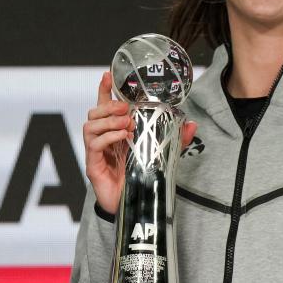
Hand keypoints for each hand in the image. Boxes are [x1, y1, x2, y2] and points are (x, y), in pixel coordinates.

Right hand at [83, 72, 196, 213]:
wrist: (135, 207)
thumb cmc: (142, 178)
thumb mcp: (162, 155)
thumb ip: (175, 140)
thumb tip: (192, 123)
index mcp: (115, 133)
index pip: (104, 107)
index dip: (104, 90)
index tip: (108, 74)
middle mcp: (103, 140)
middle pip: (94, 112)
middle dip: (109, 105)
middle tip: (127, 109)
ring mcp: (96, 153)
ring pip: (91, 125)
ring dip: (109, 120)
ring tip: (127, 124)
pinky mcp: (94, 166)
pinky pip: (95, 144)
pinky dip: (108, 136)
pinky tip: (123, 137)